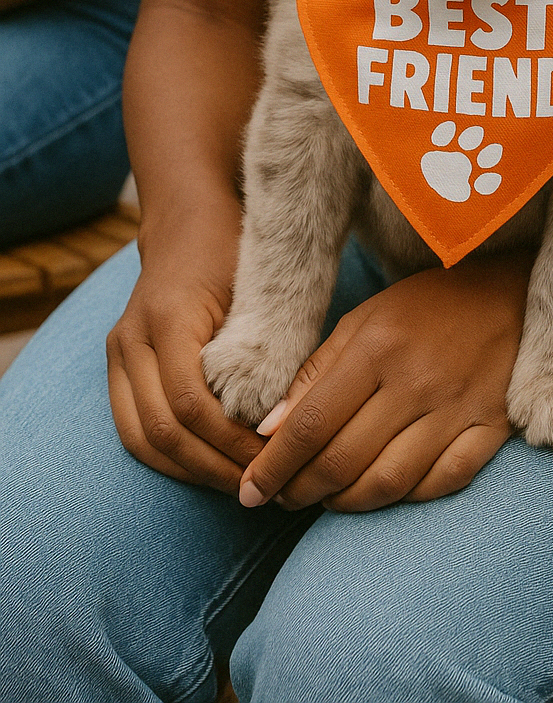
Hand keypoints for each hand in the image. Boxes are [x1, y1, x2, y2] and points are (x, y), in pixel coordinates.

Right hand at [107, 204, 265, 493]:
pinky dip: (169, 458)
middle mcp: (132, 338)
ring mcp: (118, 353)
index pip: (193, 404)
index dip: (232, 442)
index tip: (274, 459)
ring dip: (190, 471)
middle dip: (213, 467)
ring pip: (141, 440)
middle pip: (163, 430)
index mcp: (168, 318)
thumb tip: (281, 421)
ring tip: (237, 486)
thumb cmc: (232, 250)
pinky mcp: (117, 366)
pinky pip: (133, 429)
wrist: (187, 219)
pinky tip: (208, 468)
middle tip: (260, 483)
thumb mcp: (255, 289)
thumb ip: (261, 349)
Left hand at [237, 252, 531, 513]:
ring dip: (346, 503)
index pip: (311, 423)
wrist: (508, 293)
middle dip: (301, 490)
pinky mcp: (492, 428)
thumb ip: (314, 373)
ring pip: (389, 482)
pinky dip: (406, 499)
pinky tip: (383, 493)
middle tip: (282, 498)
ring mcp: (458, 408)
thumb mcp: (363, 321)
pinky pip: (441, 483)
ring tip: (326, 499)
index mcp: (377, 347)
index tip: (250, 490)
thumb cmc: (425, 307)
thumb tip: (267, 430)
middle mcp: (417, 381)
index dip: (273, 466)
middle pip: (344, 460)